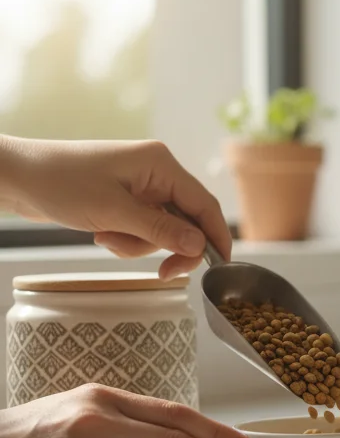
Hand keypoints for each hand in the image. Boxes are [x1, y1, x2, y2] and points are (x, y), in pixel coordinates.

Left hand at [0, 135, 230, 278]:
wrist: (16, 177)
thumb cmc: (60, 183)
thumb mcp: (113, 212)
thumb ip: (160, 230)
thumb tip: (199, 246)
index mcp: (161, 164)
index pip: (204, 204)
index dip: (216, 237)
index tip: (220, 267)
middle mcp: (157, 172)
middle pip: (187, 220)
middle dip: (169, 246)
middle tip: (162, 273)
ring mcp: (142, 186)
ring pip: (164, 229)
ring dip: (140, 244)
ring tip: (107, 239)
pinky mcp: (127, 198)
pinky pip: (144, 228)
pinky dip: (128, 240)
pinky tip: (103, 235)